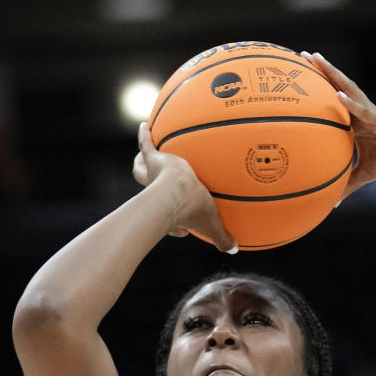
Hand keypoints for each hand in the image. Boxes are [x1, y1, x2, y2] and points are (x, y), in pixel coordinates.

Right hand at [133, 121, 236, 252]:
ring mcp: (154, 175)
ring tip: (144, 152)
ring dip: (141, 162)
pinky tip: (144, 125)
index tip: (184, 231)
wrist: (179, 192)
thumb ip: (221, 238)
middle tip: (151, 180)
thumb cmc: (193, 209)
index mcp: (171, 211)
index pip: (171, 223)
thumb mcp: (211, 224)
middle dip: (149, 185)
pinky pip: (146, 144)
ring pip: (141, 169)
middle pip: (149, 188)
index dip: (177, 229)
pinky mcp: (154, 159)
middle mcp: (157, 193)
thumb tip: (234, 250)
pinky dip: (144, 135)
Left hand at [301, 51, 375, 194]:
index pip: (334, 100)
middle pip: (339, 86)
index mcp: (357, 122)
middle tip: (302, 55)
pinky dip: (351, 103)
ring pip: (349, 89)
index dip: (319, 87)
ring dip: (333, 75)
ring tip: (317, 59)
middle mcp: (362, 113)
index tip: (300, 76)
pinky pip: (364, 110)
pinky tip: (338, 94)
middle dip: (322, 70)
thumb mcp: (366, 174)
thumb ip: (348, 184)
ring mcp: (372, 114)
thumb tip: (332, 202)